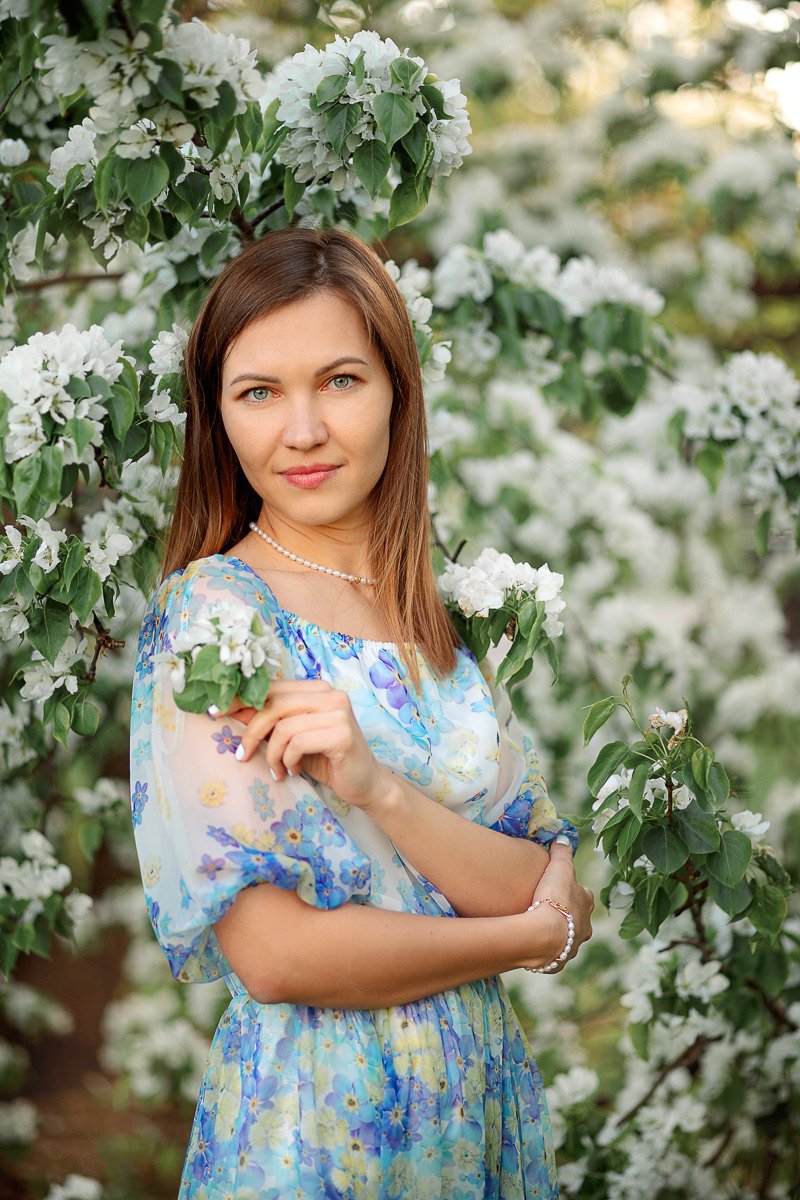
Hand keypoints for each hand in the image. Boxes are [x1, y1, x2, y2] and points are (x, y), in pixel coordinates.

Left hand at [211, 679, 387, 810]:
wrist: (364, 784)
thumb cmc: (326, 760)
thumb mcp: (291, 737)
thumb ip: (268, 721)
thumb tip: (231, 707)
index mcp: (317, 689)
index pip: (271, 686)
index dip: (241, 698)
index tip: (216, 712)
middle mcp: (330, 693)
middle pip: (273, 704)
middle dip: (251, 732)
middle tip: (242, 756)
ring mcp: (339, 711)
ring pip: (283, 726)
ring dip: (272, 755)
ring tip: (277, 770)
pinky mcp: (342, 733)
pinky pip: (297, 743)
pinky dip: (288, 761)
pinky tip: (294, 771)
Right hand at [523, 841, 593, 971]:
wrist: (543, 934)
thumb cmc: (554, 898)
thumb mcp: (559, 868)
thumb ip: (562, 853)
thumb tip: (564, 837)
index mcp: (586, 904)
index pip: (585, 895)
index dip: (574, 890)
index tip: (561, 887)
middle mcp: (585, 927)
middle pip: (580, 920)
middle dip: (570, 915)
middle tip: (553, 910)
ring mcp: (572, 946)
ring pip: (568, 939)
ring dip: (559, 934)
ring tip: (543, 929)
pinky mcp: (557, 961)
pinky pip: (553, 955)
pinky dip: (547, 950)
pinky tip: (536, 946)